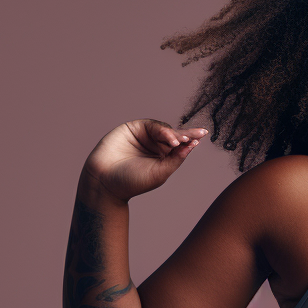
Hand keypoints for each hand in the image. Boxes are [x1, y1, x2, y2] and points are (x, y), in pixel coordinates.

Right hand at [82, 119, 210, 200]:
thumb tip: (192, 146)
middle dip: (187, 135)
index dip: (191, 140)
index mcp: (164, 158)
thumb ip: (176, 159)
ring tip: (178, 142)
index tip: (202, 136)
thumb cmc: (132, 181)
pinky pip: (152, 125)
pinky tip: (169, 138)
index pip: (181, 147)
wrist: (104, 180)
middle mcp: (156, 146)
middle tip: (199, 134)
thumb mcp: (160, 173)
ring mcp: (145, 137)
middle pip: (176, 136)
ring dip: (173, 134)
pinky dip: (162, 130)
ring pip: (165, 130)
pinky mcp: (134, 128)